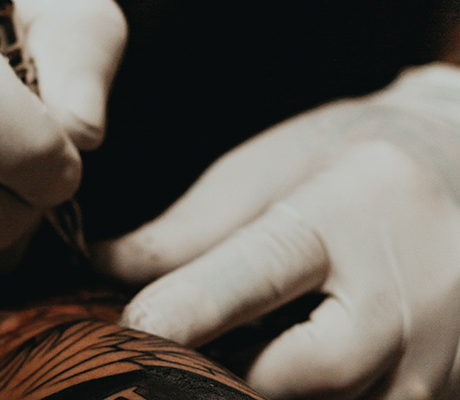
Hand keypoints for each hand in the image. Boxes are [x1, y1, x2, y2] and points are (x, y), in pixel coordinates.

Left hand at [94, 63, 459, 398]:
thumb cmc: (350, 156)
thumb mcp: (268, 169)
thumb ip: (189, 228)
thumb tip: (107, 266)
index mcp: (349, 209)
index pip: (260, 272)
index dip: (190, 308)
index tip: (134, 328)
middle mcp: (407, 286)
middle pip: (301, 370)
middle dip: (235, 367)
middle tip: (197, 345)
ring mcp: (440, 346)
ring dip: (274, 386)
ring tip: (259, 339)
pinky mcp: (450, 382)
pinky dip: (317, 395)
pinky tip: (296, 354)